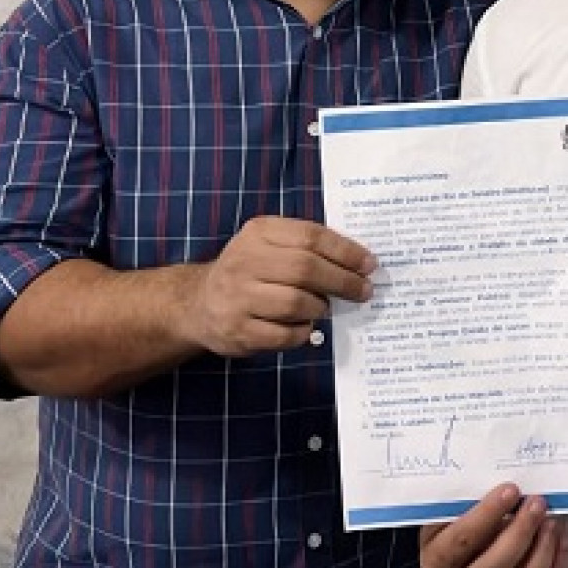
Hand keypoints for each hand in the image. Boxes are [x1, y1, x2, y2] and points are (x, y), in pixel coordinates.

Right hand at [180, 216, 375, 357]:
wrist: (198, 303)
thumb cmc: (249, 271)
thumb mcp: (270, 245)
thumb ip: (307, 248)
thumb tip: (358, 263)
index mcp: (259, 233)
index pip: (311, 236)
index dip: (345, 251)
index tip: (369, 265)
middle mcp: (244, 261)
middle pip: (305, 269)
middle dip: (342, 282)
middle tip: (363, 291)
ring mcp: (237, 297)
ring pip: (295, 303)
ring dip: (320, 308)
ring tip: (325, 308)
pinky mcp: (237, 330)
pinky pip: (284, 334)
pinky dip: (303, 332)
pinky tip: (305, 327)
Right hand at [419, 484, 567, 567]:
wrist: (454, 565)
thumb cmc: (450, 532)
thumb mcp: (442, 519)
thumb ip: (460, 505)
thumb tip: (494, 477)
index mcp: (438, 559)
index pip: (463, 538)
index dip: (488, 513)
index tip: (510, 489)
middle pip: (496, 563)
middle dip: (521, 530)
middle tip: (537, 502)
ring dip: (542, 548)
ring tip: (552, 520)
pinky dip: (555, 562)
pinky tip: (559, 538)